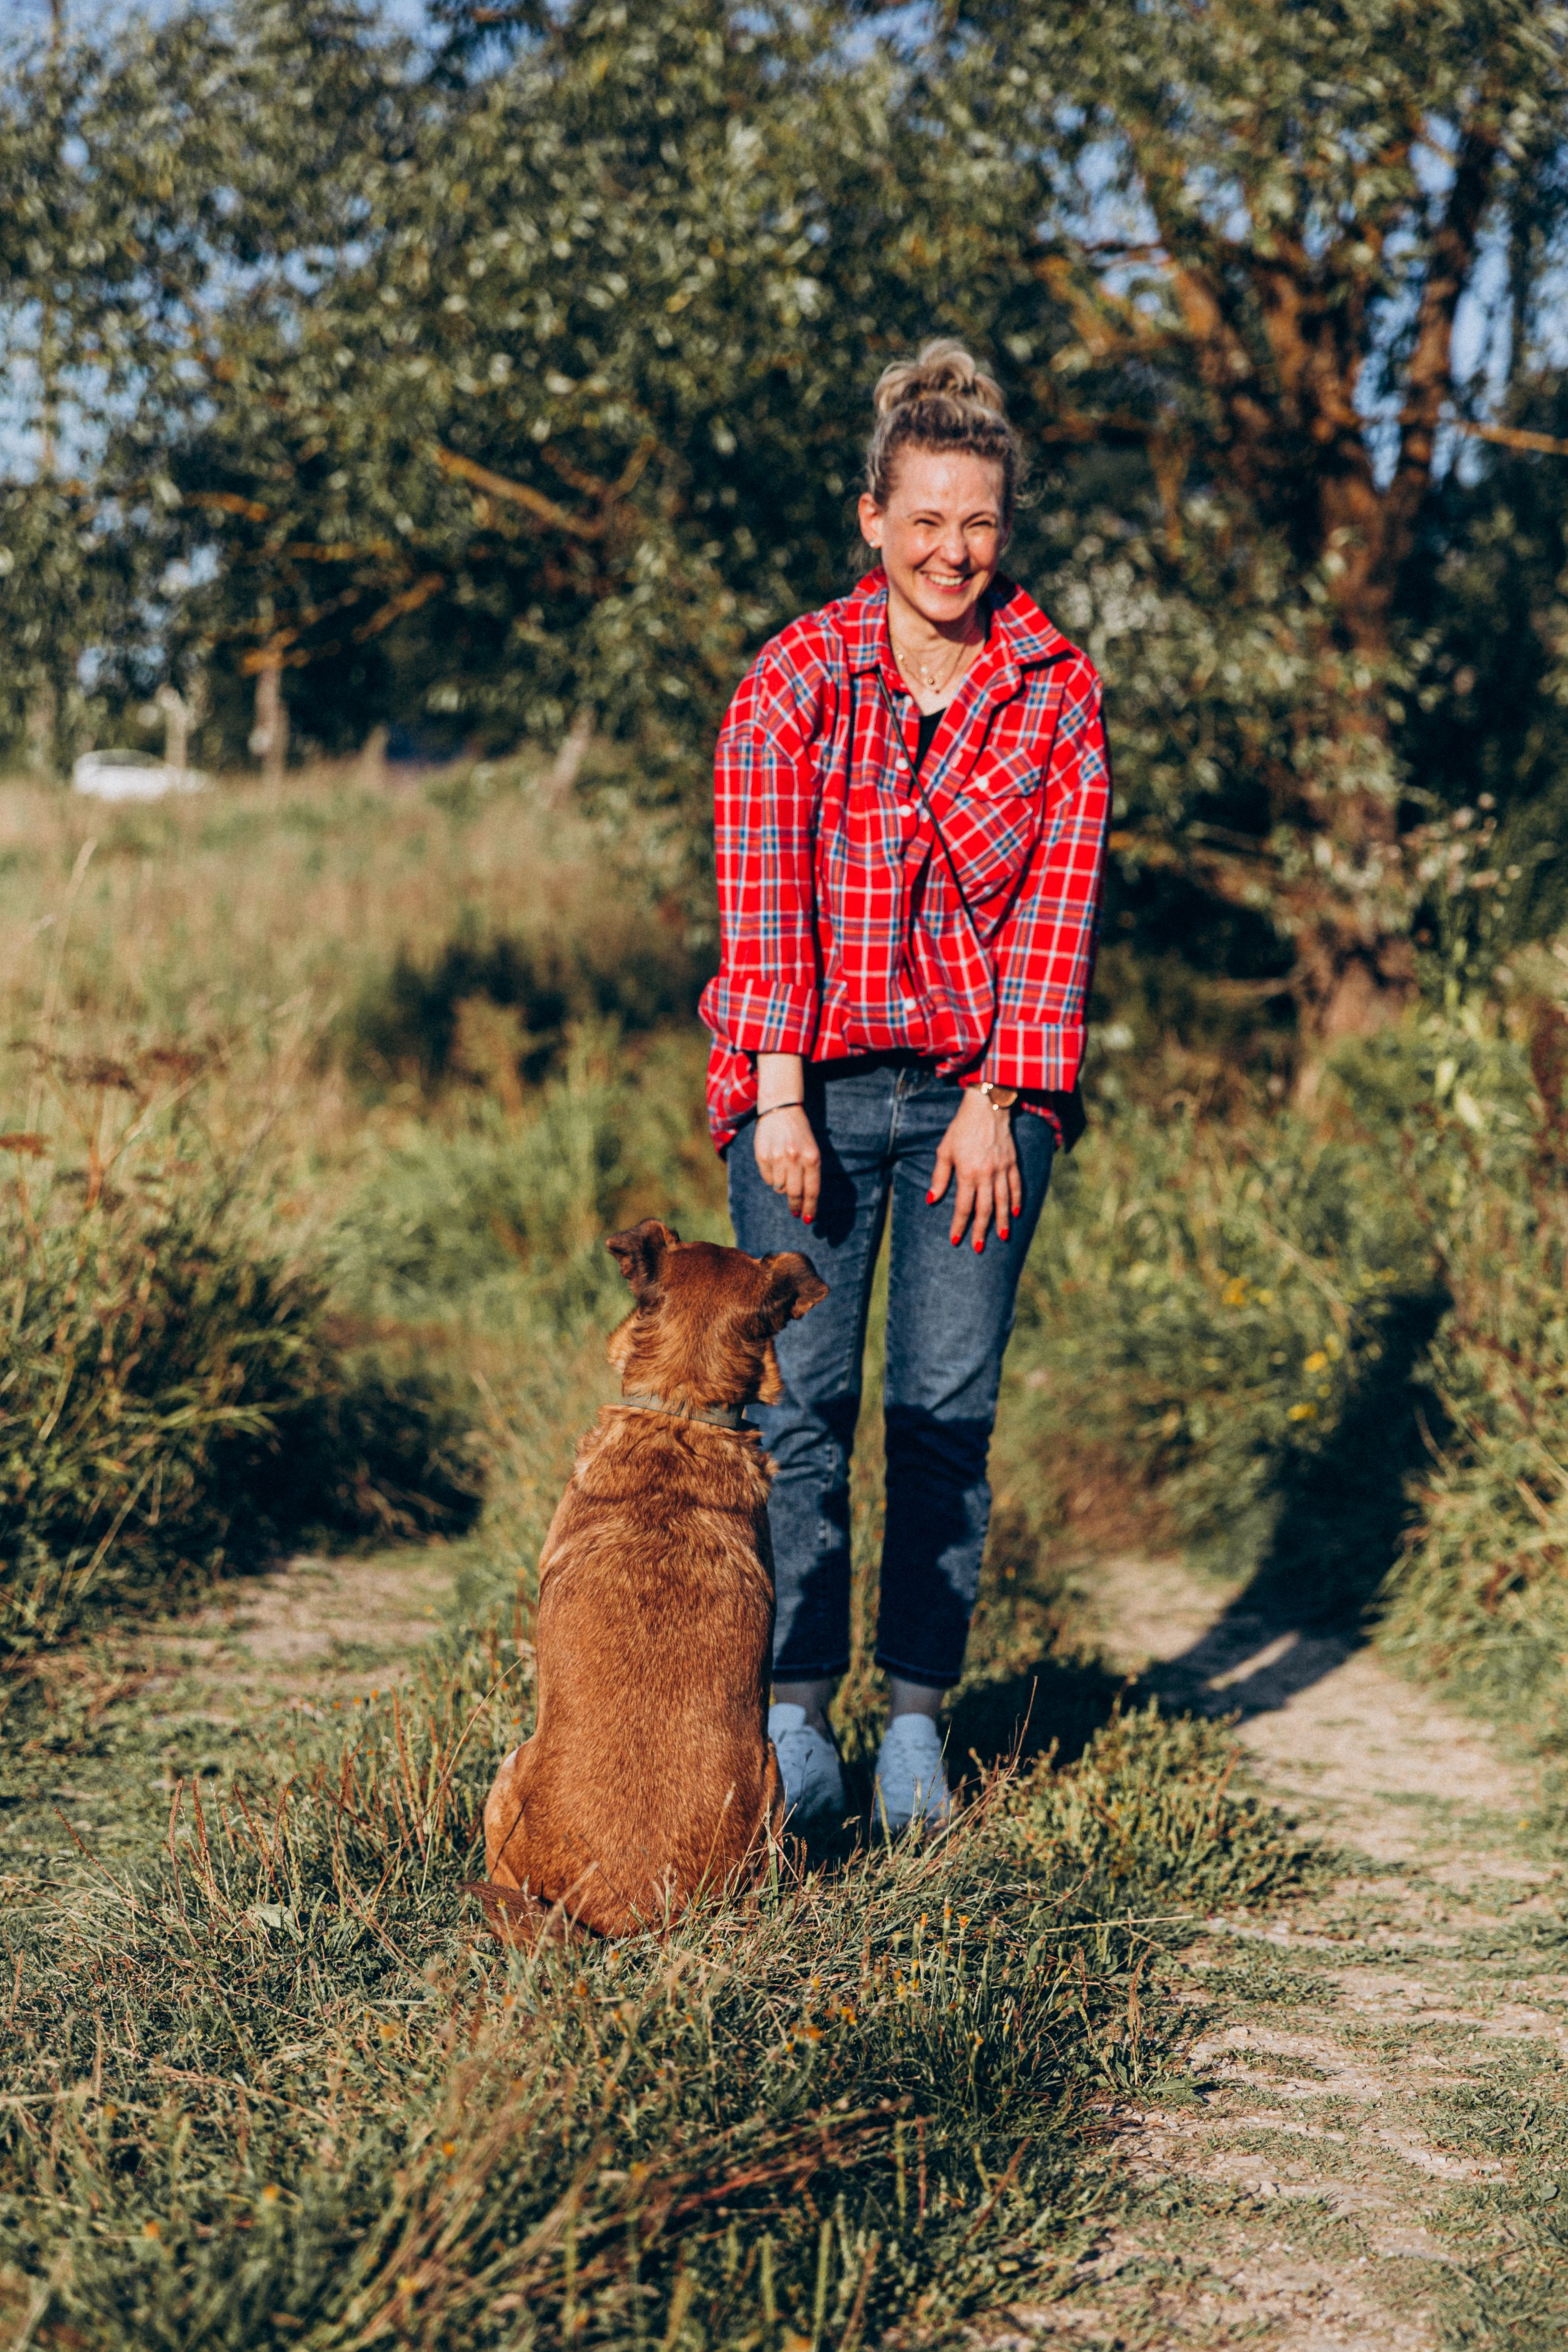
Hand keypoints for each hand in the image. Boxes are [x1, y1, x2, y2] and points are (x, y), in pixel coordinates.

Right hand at [753, 1053, 819, 1222]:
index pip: (812, 1190)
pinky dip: (772, 1178)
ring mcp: (777, 1158)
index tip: (807, 1218)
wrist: (780, 1110)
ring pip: (780, 1188)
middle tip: (795, 1211)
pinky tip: (775, 1166)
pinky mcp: (762, 1157)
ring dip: (783, 1188)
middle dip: (796, 1206)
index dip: (810, 1207)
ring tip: (785, 1174)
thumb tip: (805, 1200)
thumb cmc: (800, 1133)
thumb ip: (810, 1173)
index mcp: (812, 1157)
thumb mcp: (812, 1149)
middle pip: (795, 1193)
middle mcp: (795, 1159)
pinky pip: (767, 1179)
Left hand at [928, 1088, 1021, 1251]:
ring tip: (1002, 1237)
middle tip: (978, 1248)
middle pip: (985, 1209)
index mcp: (968, 1172)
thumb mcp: (944, 1150)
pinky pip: (1016, 1186)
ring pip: (1004, 1201)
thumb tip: (932, 1199)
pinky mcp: (1013, 1162)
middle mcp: (987, 1174)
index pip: (963, 1206)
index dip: (959, 1225)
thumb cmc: (962, 1127)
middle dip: (981, 1230)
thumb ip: (939, 1176)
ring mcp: (1002, 1169)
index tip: (955, 1239)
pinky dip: (1017, 1200)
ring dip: (1002, 1221)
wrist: (987, 1106)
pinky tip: (1016, 1212)